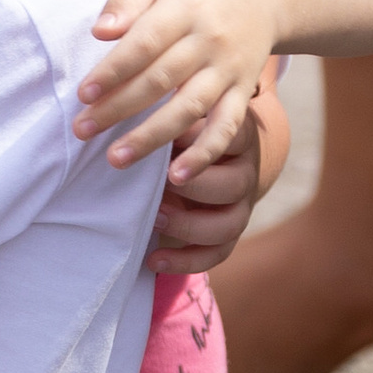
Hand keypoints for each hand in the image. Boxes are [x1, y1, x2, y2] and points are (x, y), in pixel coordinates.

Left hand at [80, 0, 285, 174]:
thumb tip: (100, 31)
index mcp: (185, 7)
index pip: (144, 43)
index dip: (113, 71)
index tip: (83, 94)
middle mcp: (209, 40)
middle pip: (160, 80)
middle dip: (118, 109)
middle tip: (82, 131)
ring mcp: (229, 69)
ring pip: (189, 109)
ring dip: (151, 137)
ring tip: (115, 159)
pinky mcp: (243, 91)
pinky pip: (227, 127)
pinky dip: (205, 153)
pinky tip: (177, 177)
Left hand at [148, 110, 265, 275]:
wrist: (205, 159)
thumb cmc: (181, 135)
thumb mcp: (180, 121)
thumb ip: (166, 117)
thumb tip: (126, 111)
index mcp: (236, 134)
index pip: (229, 136)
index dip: (198, 143)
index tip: (167, 142)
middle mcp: (246, 170)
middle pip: (234, 183)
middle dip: (194, 186)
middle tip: (159, 182)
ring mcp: (242, 204)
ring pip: (230, 223)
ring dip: (188, 224)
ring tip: (154, 218)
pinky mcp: (230, 232)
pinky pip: (218, 253)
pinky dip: (186, 261)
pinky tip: (154, 260)